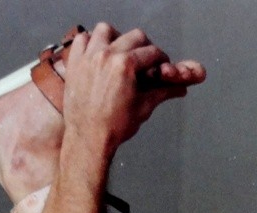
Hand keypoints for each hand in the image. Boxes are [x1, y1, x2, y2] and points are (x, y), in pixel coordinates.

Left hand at [61, 23, 205, 157]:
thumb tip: (181, 87)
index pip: (152, 52)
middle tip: (145, 62)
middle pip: (134, 36)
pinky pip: (82, 39)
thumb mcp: (144, 107)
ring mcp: (88, 56)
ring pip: (106, 30)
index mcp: (126, 64)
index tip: (161, 66)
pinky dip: (91, 42)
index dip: (161, 59)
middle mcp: (106, 55)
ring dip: (117, 38)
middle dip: (144, 48)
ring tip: (120, 53)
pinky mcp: (75, 62)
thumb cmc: (114, 127)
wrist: (87, 139)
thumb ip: (163, 91)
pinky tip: (98, 54)